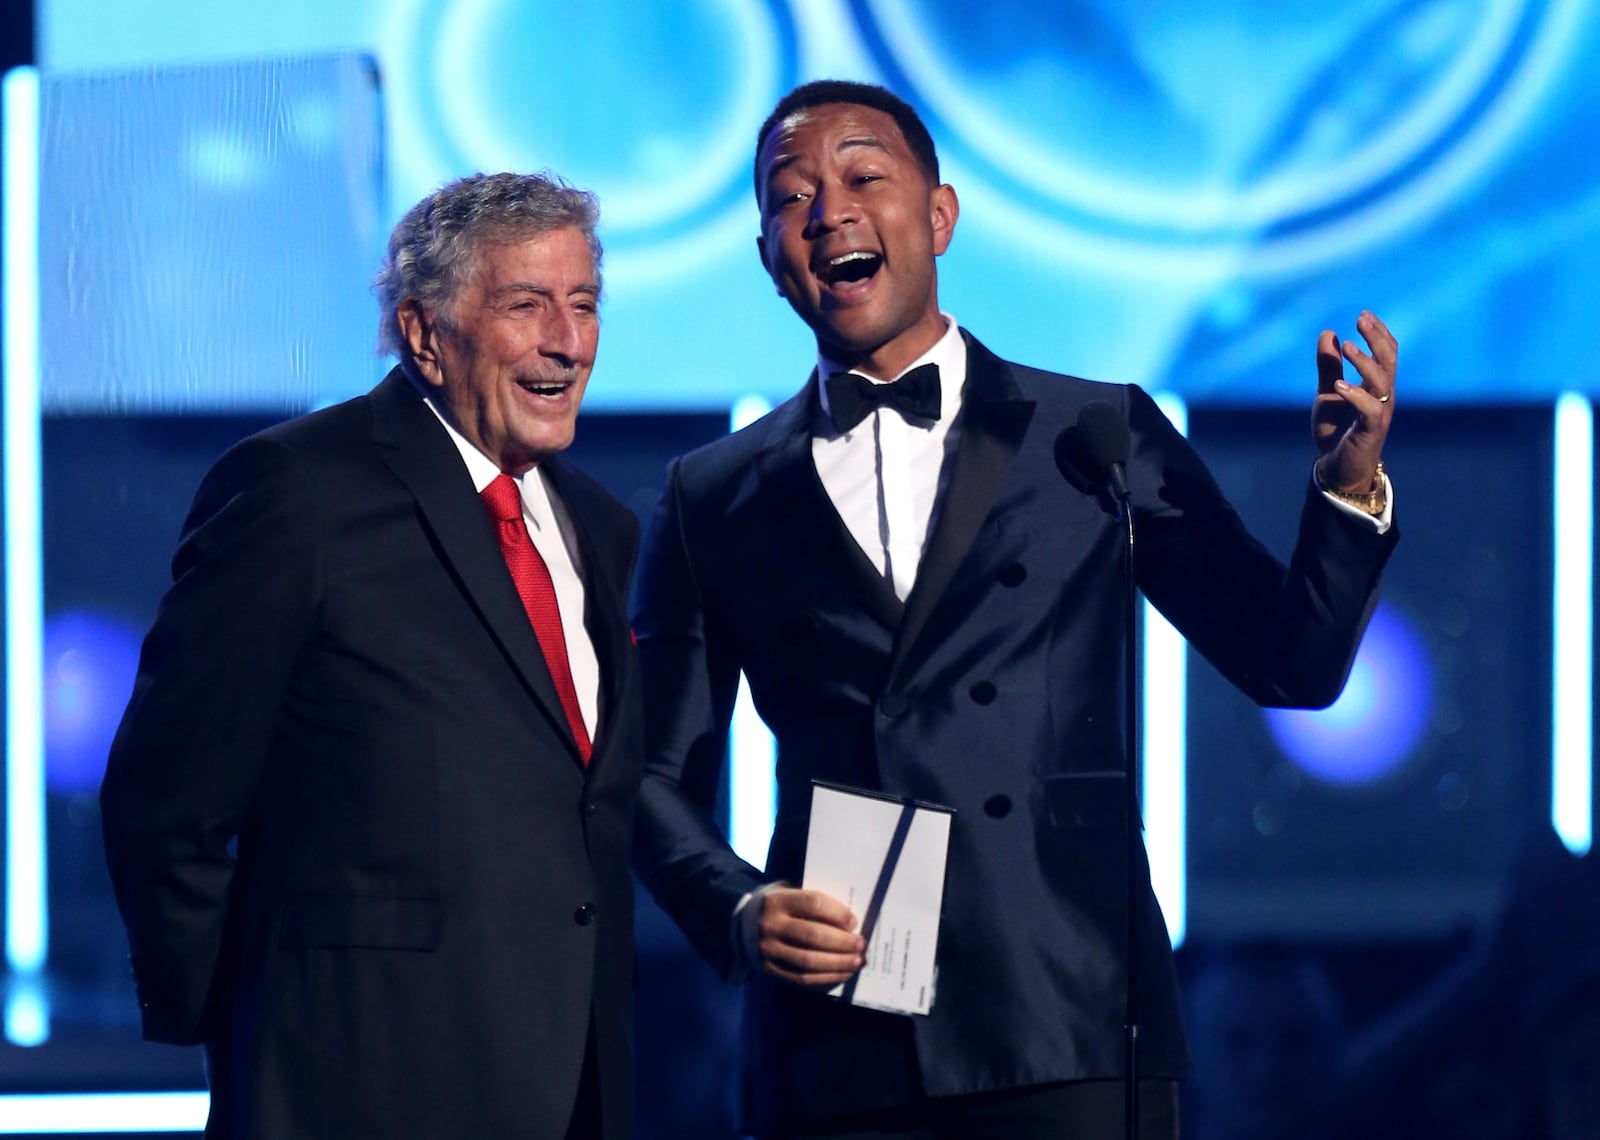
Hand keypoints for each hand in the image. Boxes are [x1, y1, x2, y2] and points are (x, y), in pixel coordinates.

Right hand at [757, 886, 865, 987]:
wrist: (741, 926)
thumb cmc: (778, 908)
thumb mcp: (789, 895)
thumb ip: (813, 905)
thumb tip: (849, 923)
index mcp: (778, 901)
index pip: (813, 904)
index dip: (837, 913)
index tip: (854, 922)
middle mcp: (771, 925)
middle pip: (813, 935)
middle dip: (842, 942)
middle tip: (861, 945)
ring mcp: (769, 950)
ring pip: (808, 961)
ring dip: (837, 963)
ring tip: (856, 961)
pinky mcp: (770, 969)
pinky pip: (801, 978)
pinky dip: (825, 978)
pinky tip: (842, 973)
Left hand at [1311, 310, 1396, 491]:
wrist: (1336, 468)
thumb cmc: (1338, 431)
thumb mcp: (1328, 393)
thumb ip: (1330, 366)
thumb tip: (1328, 333)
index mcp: (1375, 385)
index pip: (1386, 353)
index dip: (1378, 333)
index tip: (1364, 314)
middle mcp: (1383, 396)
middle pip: (1389, 360)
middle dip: (1377, 338)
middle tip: (1361, 320)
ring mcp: (1379, 413)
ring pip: (1383, 381)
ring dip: (1365, 362)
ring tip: (1346, 346)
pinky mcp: (1371, 431)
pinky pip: (1371, 409)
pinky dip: (1356, 395)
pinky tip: (1339, 385)